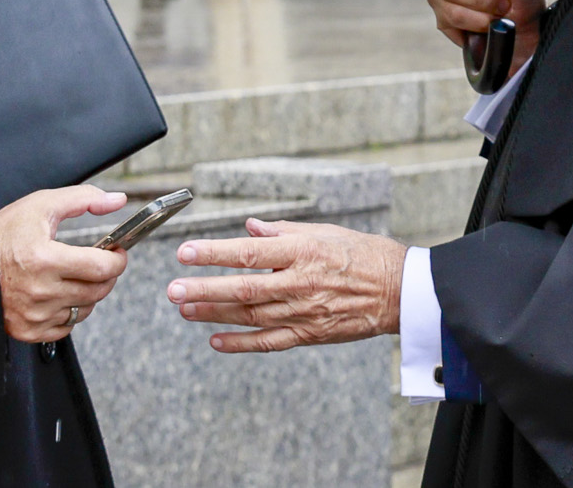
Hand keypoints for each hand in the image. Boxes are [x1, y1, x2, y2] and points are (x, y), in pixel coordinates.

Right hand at [0, 186, 128, 342]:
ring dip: (88, 293)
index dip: (117, 259)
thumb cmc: (2, 235)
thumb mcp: (41, 205)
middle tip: (99, 261)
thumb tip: (116, 201)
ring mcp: (34, 314)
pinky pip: (66, 327)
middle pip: (98, 290)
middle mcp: (40, 291)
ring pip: (85, 309)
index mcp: (45, 259)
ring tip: (75, 276)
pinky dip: (69, 311)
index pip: (101, 267)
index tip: (117, 252)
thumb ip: (83, 199)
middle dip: (106, 274)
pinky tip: (59, 294)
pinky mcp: (28, 330)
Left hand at [166, 219, 404, 352]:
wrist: (398, 291)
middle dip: (205, 290)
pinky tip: (215, 341)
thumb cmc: (362, 254)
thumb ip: (282, 231)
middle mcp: (300, 283)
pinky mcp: (309, 335)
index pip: (250, 252)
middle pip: (245, 288)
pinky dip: (240, 344)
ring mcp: (304, 313)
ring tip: (185, 309)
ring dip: (215, 314)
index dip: (215, 253)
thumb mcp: (323, 231)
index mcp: (303, 252)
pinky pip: (269, 343)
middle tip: (173, 290)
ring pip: (251, 316)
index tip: (186, 252)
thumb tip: (249, 228)